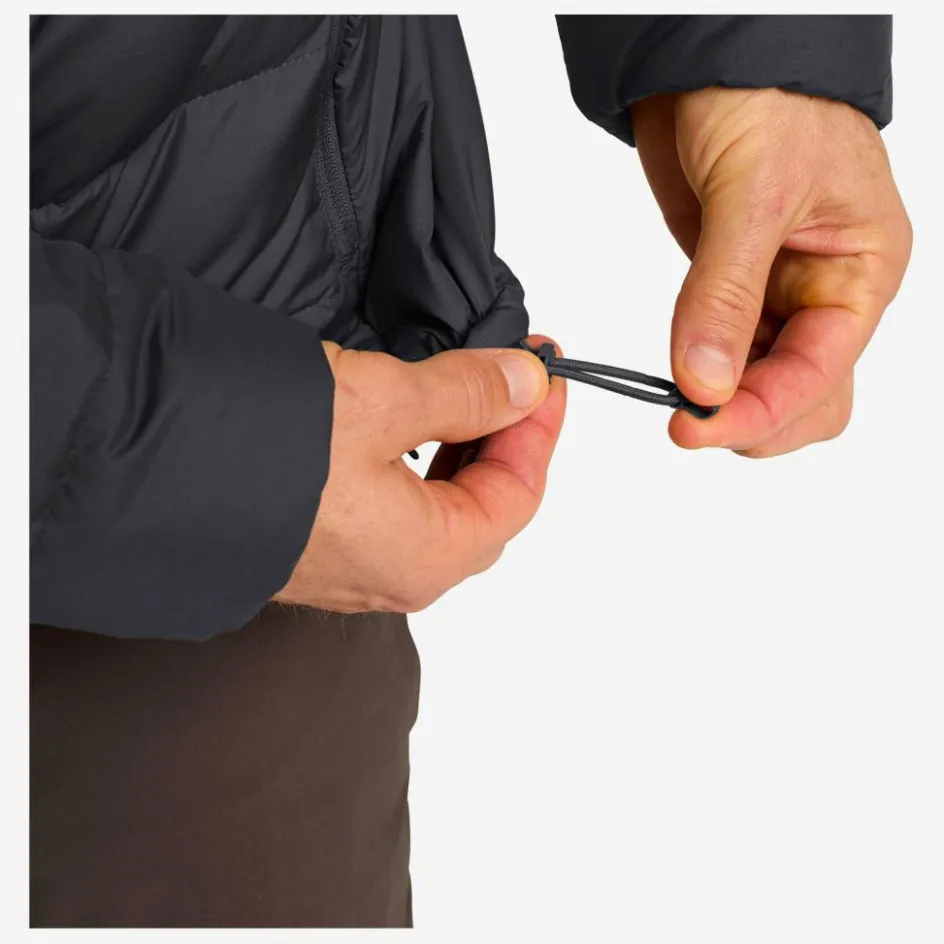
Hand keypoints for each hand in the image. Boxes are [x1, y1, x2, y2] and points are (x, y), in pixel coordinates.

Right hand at [275, 337, 565, 612]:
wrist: (138, 467)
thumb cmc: (258, 449)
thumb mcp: (380, 401)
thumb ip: (463, 392)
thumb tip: (524, 379)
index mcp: (427, 556)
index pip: (519, 493)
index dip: (540, 426)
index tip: (545, 369)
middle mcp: (396, 577)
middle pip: (484, 505)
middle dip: (505, 435)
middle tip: (513, 372)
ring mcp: (355, 567)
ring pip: (439, 508)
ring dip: (462, 446)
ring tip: (467, 386)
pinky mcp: (320, 546)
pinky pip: (396, 509)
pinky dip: (419, 461)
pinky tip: (411, 422)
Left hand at [632, 87, 910, 456]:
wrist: (715, 57)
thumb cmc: (767, 97)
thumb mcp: (754, 193)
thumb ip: (726, 294)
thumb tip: (705, 382)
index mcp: (860, 270)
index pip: (823, 372)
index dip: (763, 409)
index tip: (697, 425)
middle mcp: (826, 292)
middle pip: (805, 396)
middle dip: (752, 418)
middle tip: (687, 424)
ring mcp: (778, 295)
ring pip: (766, 383)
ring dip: (726, 403)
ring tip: (677, 403)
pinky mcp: (734, 289)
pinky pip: (728, 354)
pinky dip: (703, 374)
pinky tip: (676, 376)